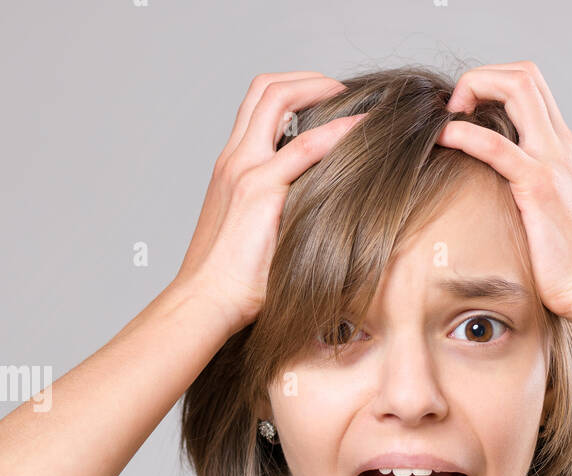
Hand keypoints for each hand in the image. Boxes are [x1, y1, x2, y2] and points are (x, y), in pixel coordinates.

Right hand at [169, 72, 366, 334]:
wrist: (209, 300)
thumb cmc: (233, 279)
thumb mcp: (256, 232)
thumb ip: (279, 210)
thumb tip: (318, 211)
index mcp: (230, 166)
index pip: (256, 107)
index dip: (292, 92)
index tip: (324, 101)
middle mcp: (234, 158)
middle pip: (264, 88)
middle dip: (307, 79)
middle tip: (341, 89)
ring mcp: (244, 169)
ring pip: (277, 98)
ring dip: (319, 88)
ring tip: (354, 99)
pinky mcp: (260, 190)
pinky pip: (305, 146)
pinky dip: (337, 130)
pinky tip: (362, 130)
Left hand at [436, 61, 571, 323]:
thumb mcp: (552, 214)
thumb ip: (529, 192)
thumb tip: (493, 195)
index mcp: (563, 150)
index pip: (532, 87)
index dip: (495, 83)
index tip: (468, 110)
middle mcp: (561, 147)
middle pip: (525, 75)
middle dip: (482, 76)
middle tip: (455, 107)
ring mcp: (553, 163)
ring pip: (517, 89)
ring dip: (475, 87)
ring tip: (448, 113)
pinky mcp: (539, 188)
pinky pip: (498, 146)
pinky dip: (465, 133)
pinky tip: (445, 137)